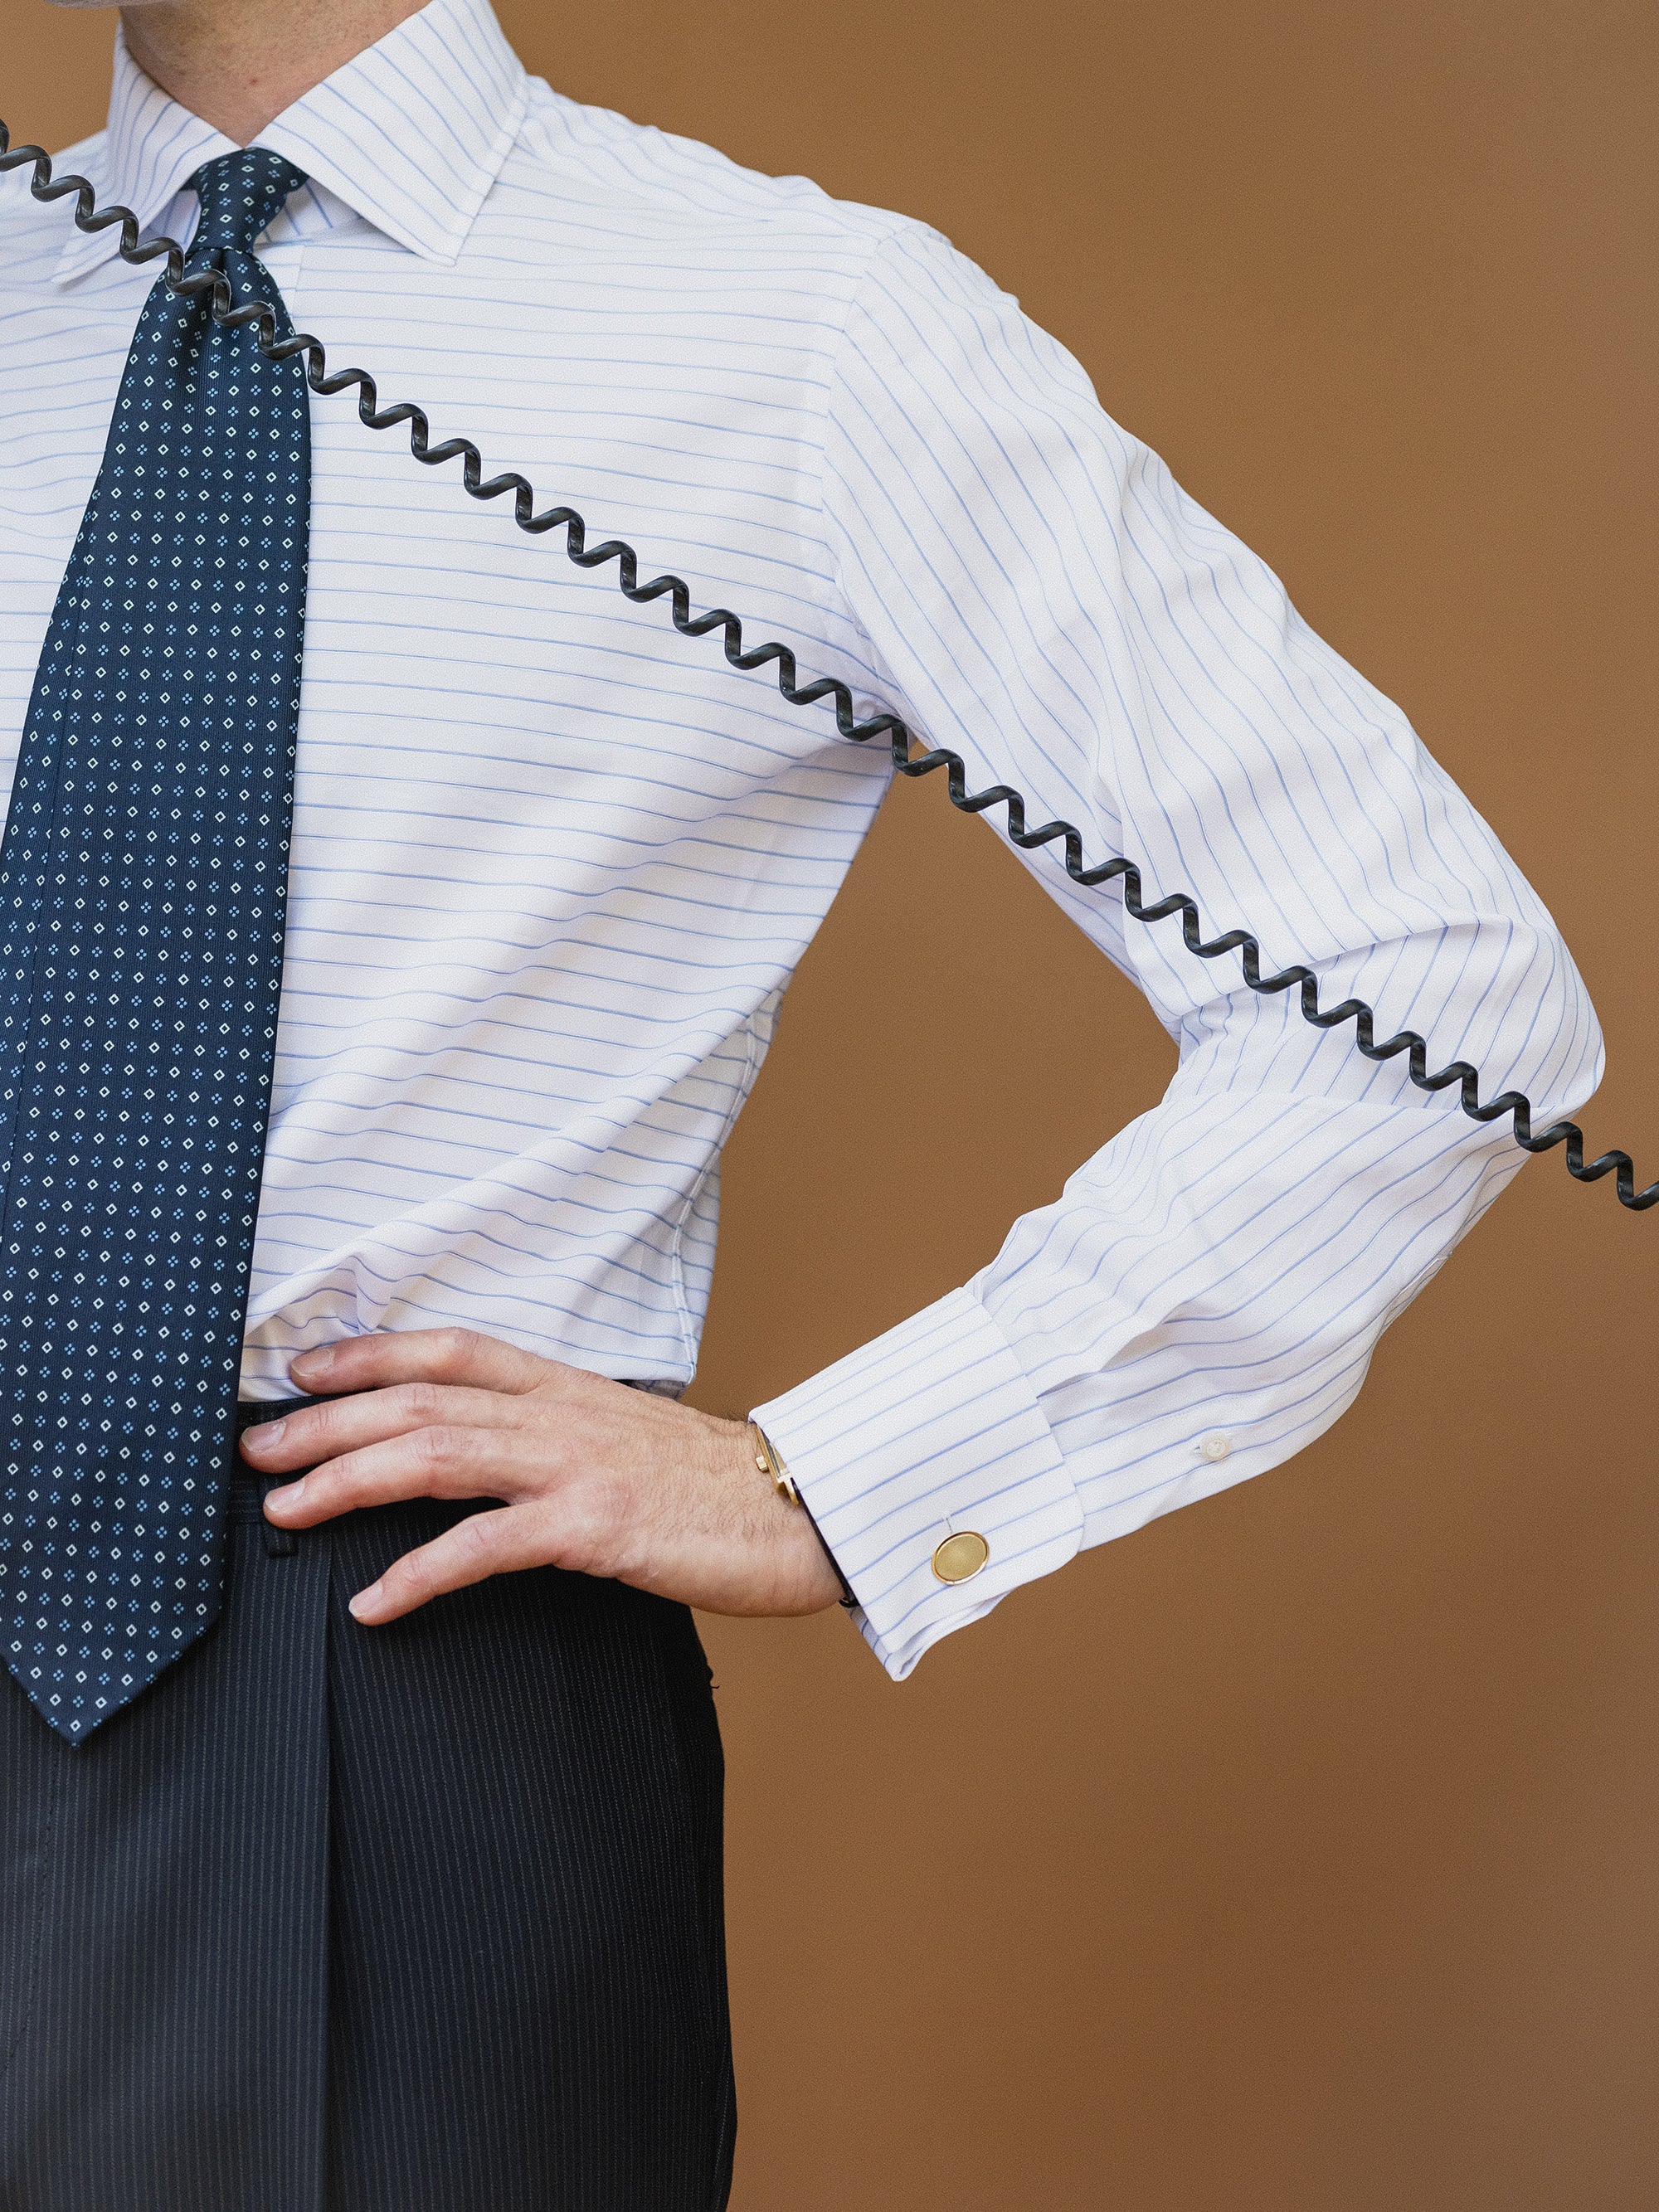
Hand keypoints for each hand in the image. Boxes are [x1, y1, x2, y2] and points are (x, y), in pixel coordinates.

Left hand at [239, 1327, 844, 1626]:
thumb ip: (560, 1436)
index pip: (451, 1349)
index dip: (369, 1352)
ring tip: (286, 1509)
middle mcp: (561, 1413)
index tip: (303, 1371)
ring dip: (347, 1480)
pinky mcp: (595, 1525)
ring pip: (436, 1453)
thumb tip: (496, 1456)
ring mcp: (576, 1465)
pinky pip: (485, 1546)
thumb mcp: (628, 1438)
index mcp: (567, 1388)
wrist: (806, 1508)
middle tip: (257, 1450)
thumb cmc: (719, 1488)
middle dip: (325, 1421)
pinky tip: (375, 1602)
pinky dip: (418, 1573)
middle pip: (419, 1397)